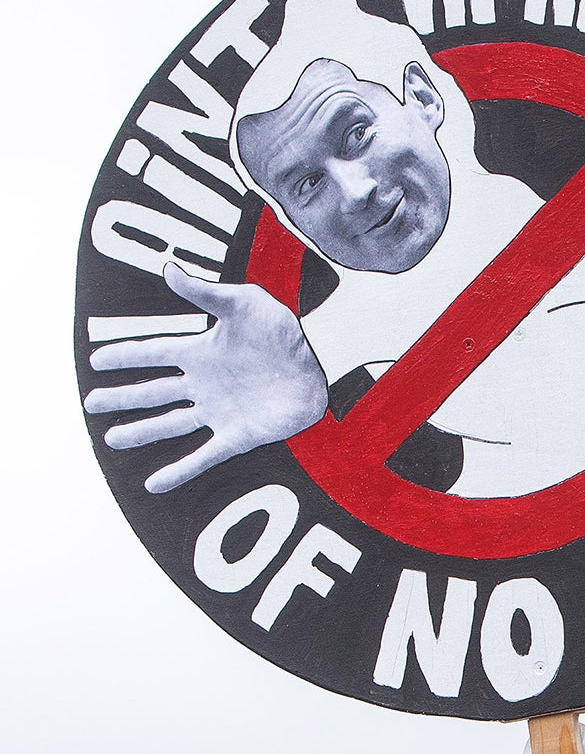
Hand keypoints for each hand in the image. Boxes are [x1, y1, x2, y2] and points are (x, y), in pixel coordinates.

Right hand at [84, 263, 328, 492]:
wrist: (324, 362)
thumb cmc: (286, 330)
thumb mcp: (244, 304)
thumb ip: (205, 294)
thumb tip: (168, 269)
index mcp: (201, 351)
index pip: (153, 354)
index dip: (124, 356)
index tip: (94, 360)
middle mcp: (204, 383)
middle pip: (153, 391)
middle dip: (122, 397)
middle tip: (90, 405)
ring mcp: (220, 411)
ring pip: (171, 424)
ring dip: (141, 431)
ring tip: (112, 439)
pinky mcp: (239, 435)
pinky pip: (204, 456)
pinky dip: (180, 470)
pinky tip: (155, 484)